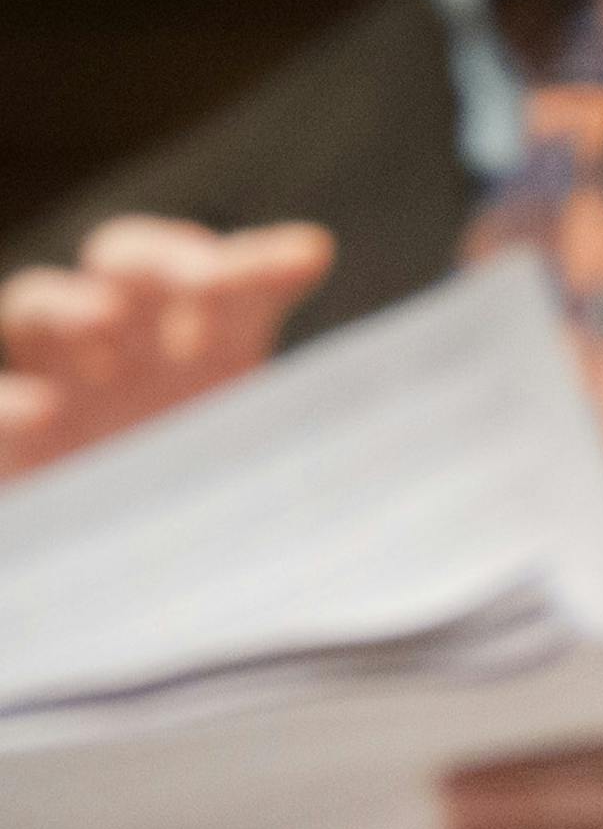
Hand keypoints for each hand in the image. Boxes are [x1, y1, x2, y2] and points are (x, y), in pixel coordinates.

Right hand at [0, 215, 330, 477]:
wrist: (142, 569)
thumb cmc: (222, 502)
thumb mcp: (274, 460)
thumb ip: (306, 424)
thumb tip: (343, 348)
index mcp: (206, 343)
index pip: (230, 281)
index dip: (261, 264)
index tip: (306, 258)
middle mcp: (128, 344)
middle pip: (128, 260)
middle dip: (164, 259)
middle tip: (203, 281)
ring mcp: (59, 381)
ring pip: (40, 303)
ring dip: (70, 305)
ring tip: (104, 322)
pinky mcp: (14, 437)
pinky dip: (9, 404)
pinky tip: (41, 412)